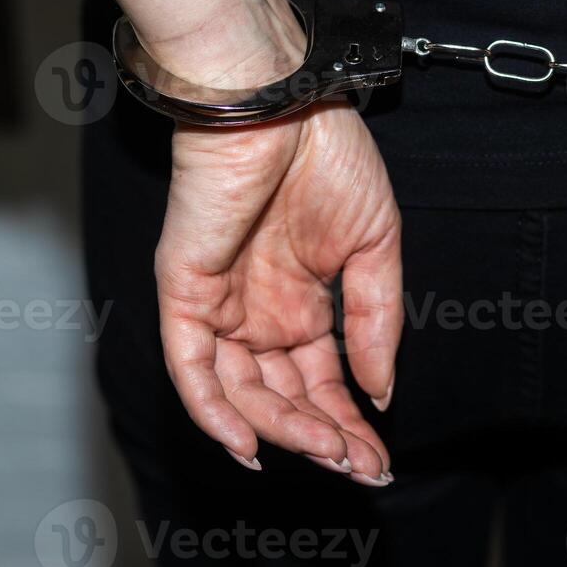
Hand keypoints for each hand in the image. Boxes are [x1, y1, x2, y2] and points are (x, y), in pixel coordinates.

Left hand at [156, 102, 402, 484]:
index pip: (320, 379)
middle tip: (361, 466)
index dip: (347, 422)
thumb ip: (374, 320)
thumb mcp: (375, 246)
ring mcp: (219, 303)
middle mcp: (256, 310)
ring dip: (284, 429)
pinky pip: (192, 368)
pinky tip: (250, 445)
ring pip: (241, 392)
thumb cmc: (326, 155)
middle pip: (282, 396)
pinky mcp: (185, 291)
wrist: (281, 100)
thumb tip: (380, 391)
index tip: (379, 457)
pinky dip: (215, 411)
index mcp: (299, 299)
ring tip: (330, 451)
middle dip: (322, 437)